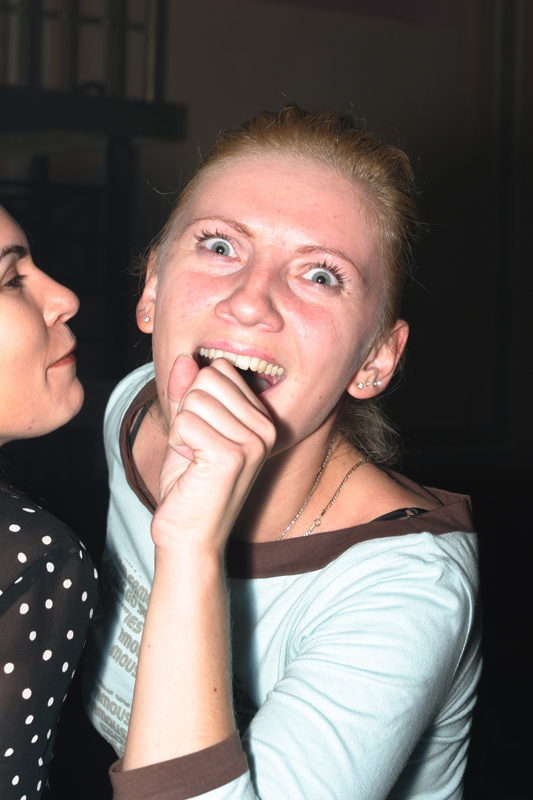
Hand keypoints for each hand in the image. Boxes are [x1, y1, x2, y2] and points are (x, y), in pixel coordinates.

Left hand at [152, 354, 275, 553]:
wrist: (189, 536)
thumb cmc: (189, 485)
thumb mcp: (187, 428)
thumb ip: (187, 393)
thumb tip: (186, 359)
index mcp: (261, 419)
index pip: (220, 370)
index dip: (196, 397)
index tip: (200, 433)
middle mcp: (264, 428)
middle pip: (207, 379)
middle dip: (187, 410)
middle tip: (194, 447)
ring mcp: (252, 442)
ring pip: (193, 399)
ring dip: (181, 429)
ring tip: (194, 459)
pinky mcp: (232, 455)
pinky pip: (185, 421)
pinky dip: (177, 442)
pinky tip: (191, 468)